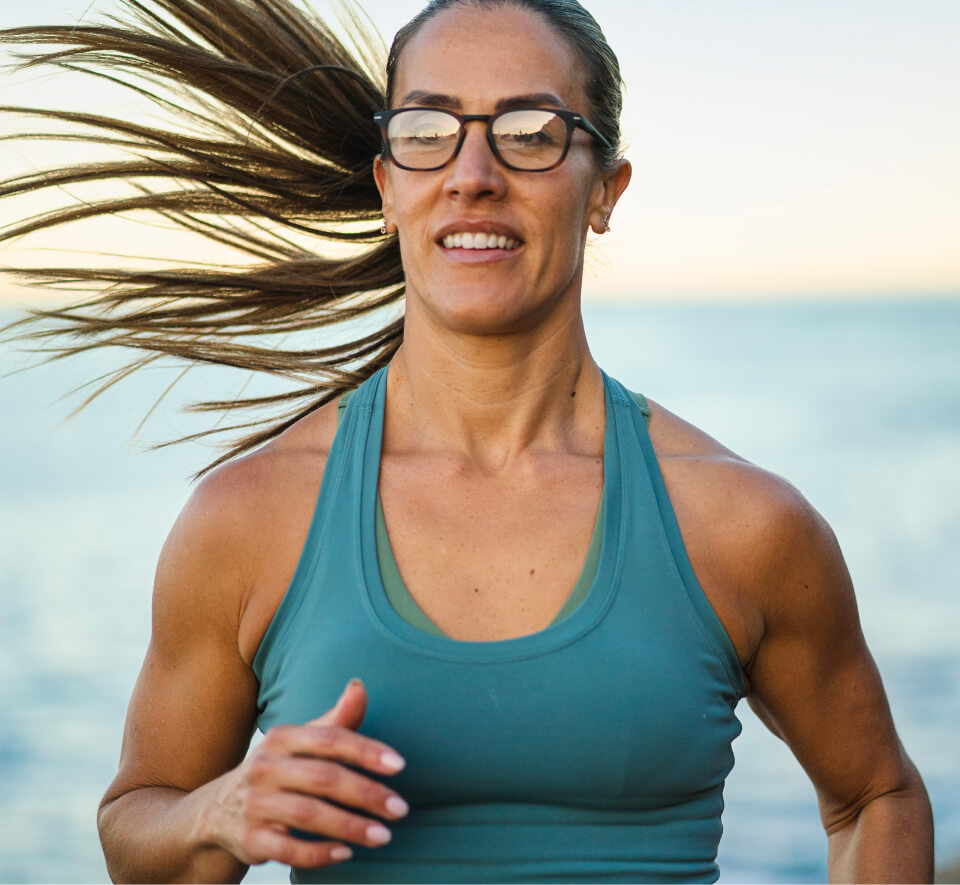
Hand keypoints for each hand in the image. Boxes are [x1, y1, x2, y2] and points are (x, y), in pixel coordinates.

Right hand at [204, 679, 407, 868]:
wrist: (217, 810)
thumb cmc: (278, 769)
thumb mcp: (301, 742)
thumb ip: (335, 720)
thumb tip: (360, 686)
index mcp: (281, 738)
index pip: (329, 739)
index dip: (366, 750)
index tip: (400, 765)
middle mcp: (264, 767)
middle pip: (323, 778)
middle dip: (366, 793)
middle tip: (400, 809)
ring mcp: (255, 804)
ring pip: (308, 814)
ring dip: (350, 826)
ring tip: (384, 835)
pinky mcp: (249, 839)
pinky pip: (287, 849)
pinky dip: (319, 853)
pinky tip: (346, 853)